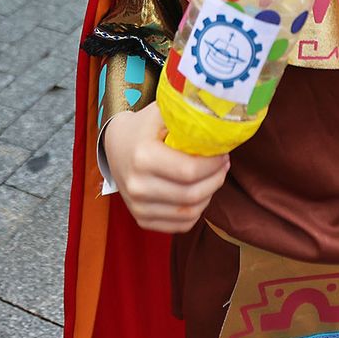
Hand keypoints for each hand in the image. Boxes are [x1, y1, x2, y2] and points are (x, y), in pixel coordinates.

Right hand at [102, 102, 229, 233]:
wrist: (115, 145)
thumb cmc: (144, 126)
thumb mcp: (162, 112)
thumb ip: (188, 115)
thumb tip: (219, 122)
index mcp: (143, 157)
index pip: (190, 171)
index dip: (214, 165)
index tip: (223, 154)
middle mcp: (138, 185)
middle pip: (192, 195)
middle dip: (216, 180)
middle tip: (223, 165)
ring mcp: (137, 206)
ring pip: (189, 213)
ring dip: (209, 196)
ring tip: (212, 178)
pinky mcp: (141, 219)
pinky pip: (180, 225)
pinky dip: (196, 212)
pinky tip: (199, 194)